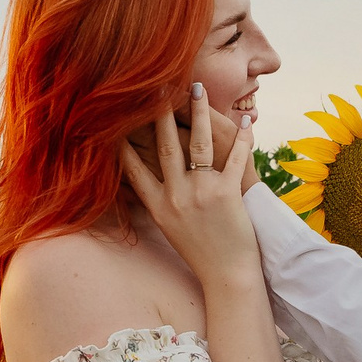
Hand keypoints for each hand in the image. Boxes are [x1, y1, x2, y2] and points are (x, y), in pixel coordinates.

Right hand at [121, 85, 261, 291]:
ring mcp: (202, 194)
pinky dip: (242, 137)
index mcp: (158, 206)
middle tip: (159, 86)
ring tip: (198, 89)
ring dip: (199, 113)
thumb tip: (144, 176)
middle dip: (162, 113)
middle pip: (167, 147)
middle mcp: (175, 197)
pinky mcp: (228, 194)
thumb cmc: (199, 251)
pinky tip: (245, 118)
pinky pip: (234, 158)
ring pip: (198, 144)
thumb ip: (159, 199)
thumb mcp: (169, 226)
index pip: (134, 168)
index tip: (116, 117)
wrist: (227, 275)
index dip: (124, 141)